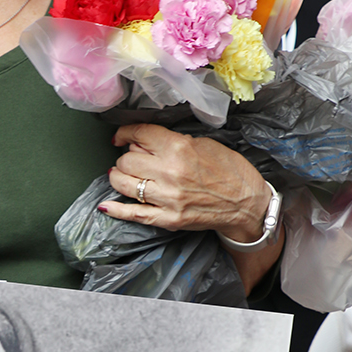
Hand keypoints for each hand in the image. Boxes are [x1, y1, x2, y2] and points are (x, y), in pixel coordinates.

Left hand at [100, 123, 281, 292]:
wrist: (246, 203)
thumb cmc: (229, 170)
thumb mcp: (204, 144)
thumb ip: (173, 142)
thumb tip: (145, 143)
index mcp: (179, 148)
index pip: (140, 134)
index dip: (125, 133)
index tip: (121, 136)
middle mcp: (169, 173)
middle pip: (127, 159)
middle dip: (126, 156)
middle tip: (134, 158)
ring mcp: (167, 198)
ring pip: (124, 183)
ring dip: (118, 176)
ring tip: (121, 175)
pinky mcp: (167, 219)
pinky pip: (134, 214)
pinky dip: (116, 209)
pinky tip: (106, 205)